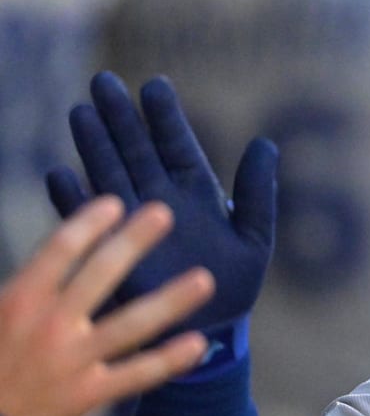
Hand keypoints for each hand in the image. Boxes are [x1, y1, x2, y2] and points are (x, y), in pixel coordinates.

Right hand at [0, 198, 214, 415]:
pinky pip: (137, 374)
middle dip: (134, 241)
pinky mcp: (88, 394)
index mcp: (19, 300)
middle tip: (165, 213)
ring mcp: (72, 360)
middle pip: (101, 273)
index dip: (87, 224)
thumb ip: (18, 291)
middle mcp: (50, 324)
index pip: (58, 251)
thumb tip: (43, 264)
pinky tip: (200, 344)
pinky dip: (169, 360)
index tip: (113, 203)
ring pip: (131, 324)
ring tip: (204, 280)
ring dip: (171, 300)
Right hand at [46, 72, 276, 333]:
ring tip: (80, 111)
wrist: (208, 333)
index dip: (165, 117)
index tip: (154, 86)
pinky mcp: (109, 251)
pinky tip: (59, 175)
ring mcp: (132, 223)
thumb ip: (257, 192)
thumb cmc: (234, 286)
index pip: (177, 144)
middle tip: (103, 82)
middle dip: (121, 117)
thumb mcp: (254, 237)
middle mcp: (160, 200)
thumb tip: (265, 142)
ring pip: (109, 173)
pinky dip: (71, 200)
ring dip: (94, 145)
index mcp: (196, 193)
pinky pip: (85, 220)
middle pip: (136, 149)